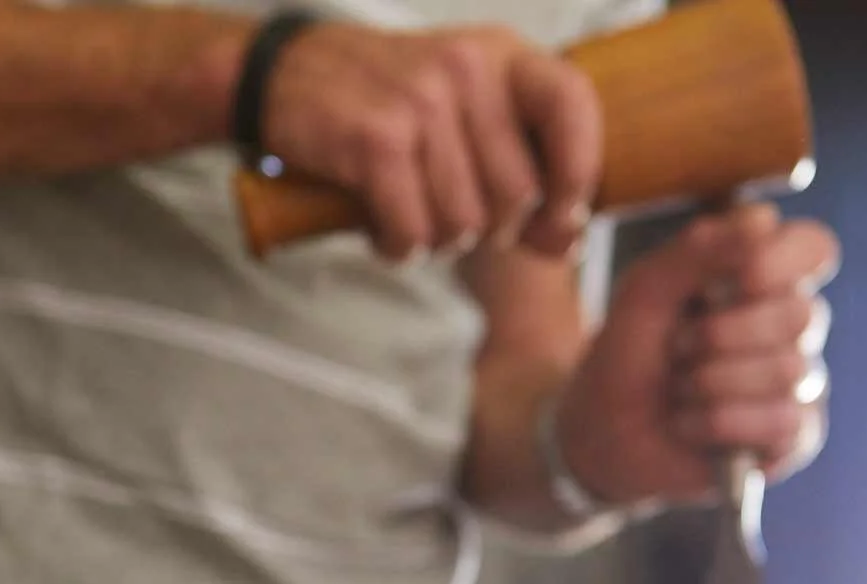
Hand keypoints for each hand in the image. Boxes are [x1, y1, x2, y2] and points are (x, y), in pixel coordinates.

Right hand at [258, 23, 600, 262]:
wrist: (288, 74)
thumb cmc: (387, 102)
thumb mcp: (462, 109)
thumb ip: (519, 168)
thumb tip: (567, 243)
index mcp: (501, 55)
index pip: (572, 107)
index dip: (578, 174)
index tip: (563, 217)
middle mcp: (465, 69)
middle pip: (516, 192)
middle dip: (490, 230)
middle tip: (455, 221)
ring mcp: (419, 102)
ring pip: (464, 220)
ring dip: (438, 240)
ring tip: (413, 216)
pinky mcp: (375, 140)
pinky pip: (413, 228)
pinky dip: (399, 245)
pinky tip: (385, 229)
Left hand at [555, 203, 839, 505]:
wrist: (602, 433)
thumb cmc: (630, 354)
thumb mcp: (645, 291)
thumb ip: (696, 249)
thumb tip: (763, 219)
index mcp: (764, 279)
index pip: (813, 248)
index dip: (782, 260)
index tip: (737, 277)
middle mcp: (792, 327)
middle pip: (800, 312)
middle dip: (721, 334)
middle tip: (677, 348)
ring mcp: (800, 382)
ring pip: (787, 370)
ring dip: (709, 382)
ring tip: (678, 389)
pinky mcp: (794, 436)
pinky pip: (781, 421)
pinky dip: (718, 422)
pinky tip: (689, 424)